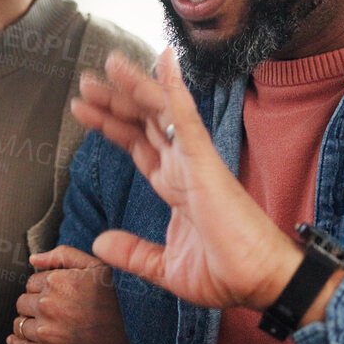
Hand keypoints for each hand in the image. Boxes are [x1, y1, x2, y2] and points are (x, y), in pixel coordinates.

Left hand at [8, 246, 131, 343]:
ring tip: (49, 328)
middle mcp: (49, 305)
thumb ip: (63, 256)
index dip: (45, 289)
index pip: (32, 282)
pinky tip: (27, 340)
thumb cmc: (118, 305)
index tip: (59, 297)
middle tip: (55, 313)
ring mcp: (46, 332)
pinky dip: (18, 343)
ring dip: (30, 324)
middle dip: (35, 305)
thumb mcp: (99, 269)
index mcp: (59, 281)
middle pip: (23, 302)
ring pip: (20, 323)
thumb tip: (33, 258)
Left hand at [68, 48, 302, 311]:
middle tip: (85, 81)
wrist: (260, 283)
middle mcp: (184, 167)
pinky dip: (174, 89)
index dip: (111, 124)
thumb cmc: (227, 274)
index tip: (83, 109)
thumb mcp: (165, 268)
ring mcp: (195, 161)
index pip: (138, 145)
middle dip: (114, 100)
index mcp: (176, 188)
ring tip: (108, 63)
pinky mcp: (205, 163)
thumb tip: (99, 243)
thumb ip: (133, 253)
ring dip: (134, 86)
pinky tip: (164, 60)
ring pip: (160, 112)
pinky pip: (186, 119)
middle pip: (144, 122)